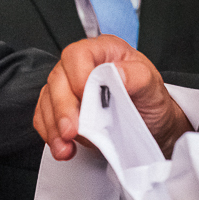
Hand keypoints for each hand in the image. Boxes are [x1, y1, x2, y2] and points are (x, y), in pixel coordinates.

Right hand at [33, 35, 191, 160]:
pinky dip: (50, 134)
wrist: (152, 127)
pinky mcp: (62, 109)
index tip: (85, 98)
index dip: (77, 76)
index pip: (78, 55)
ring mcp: (69, 87)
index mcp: (104, 52)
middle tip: (72, 130)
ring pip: (48, 100)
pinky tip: (63, 147)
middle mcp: (83, 66)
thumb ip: (138, 76)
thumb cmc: (151, 102)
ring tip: (66, 146)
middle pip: (58, 78)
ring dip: (54, 126)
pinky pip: (45, 117)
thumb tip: (117, 73)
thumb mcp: (153, 87)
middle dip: (62, 108)